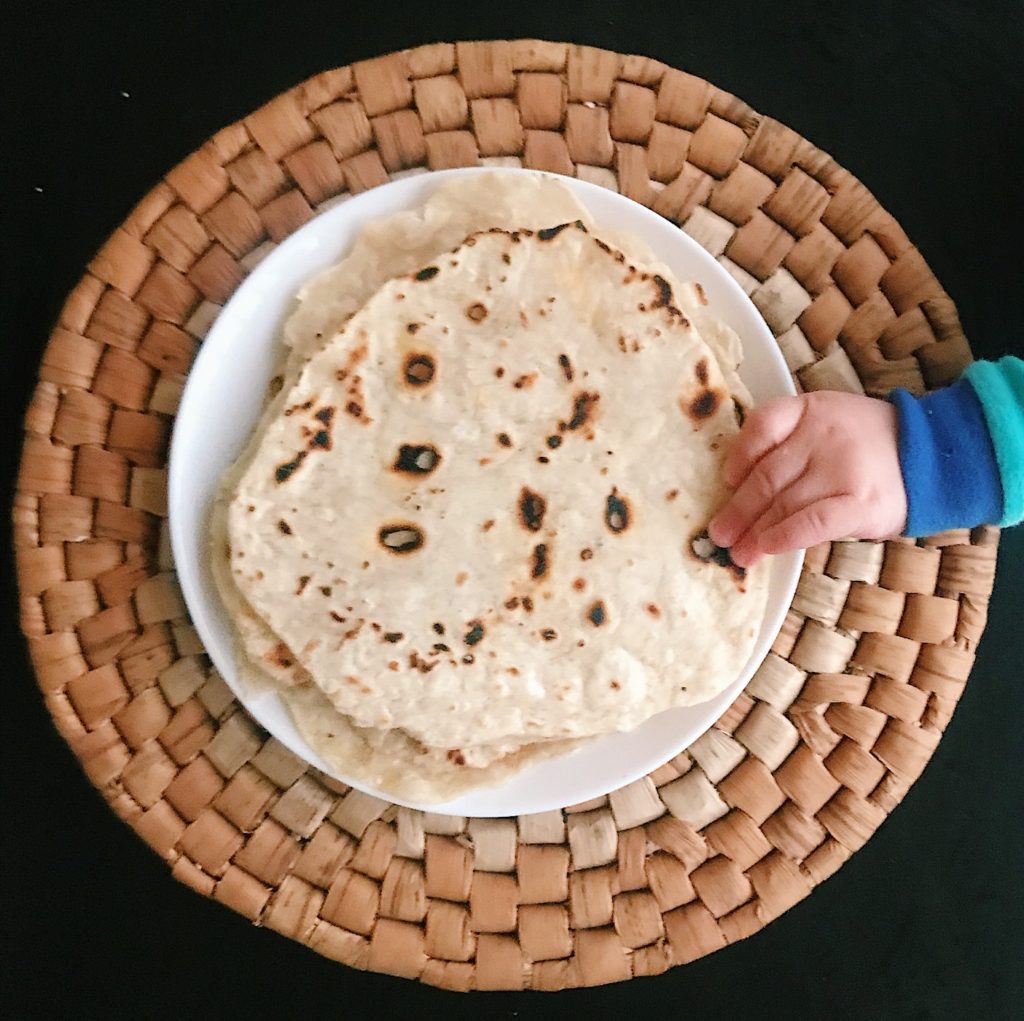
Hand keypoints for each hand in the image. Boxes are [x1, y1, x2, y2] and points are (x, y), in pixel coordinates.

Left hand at [708, 391, 906, 566]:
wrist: (932, 457)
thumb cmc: (865, 447)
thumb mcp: (826, 426)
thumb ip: (788, 445)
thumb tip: (737, 491)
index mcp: (810, 410)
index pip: (764, 424)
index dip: (739, 455)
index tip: (727, 482)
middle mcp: (823, 435)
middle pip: (767, 475)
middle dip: (738, 509)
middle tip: (719, 534)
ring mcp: (842, 469)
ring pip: (784, 502)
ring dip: (755, 532)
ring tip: (738, 552)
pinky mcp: (860, 503)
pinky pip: (813, 522)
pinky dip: (786, 537)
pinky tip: (768, 548)